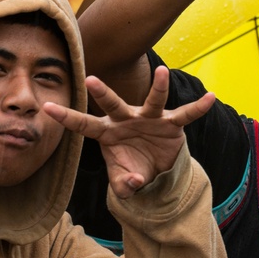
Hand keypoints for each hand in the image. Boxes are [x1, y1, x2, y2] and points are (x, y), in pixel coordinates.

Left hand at [44, 66, 213, 198]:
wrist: (155, 169)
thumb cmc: (132, 169)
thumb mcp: (123, 181)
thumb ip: (123, 186)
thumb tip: (134, 184)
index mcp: (107, 133)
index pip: (84, 125)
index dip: (67, 118)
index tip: (47, 108)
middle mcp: (126, 120)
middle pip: (113, 105)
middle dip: (102, 94)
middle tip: (90, 79)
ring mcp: (149, 119)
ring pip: (153, 101)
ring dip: (159, 88)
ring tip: (164, 71)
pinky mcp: (170, 124)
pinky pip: (185, 115)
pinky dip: (198, 108)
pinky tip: (211, 98)